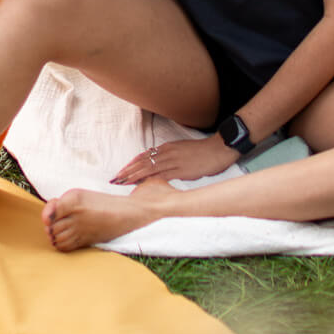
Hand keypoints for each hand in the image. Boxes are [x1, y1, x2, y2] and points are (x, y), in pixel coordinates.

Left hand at [111, 133, 235, 184]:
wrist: (218, 149)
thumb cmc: (201, 152)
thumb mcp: (181, 150)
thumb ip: (169, 157)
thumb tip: (158, 165)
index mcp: (167, 148)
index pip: (144, 156)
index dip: (131, 164)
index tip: (121, 172)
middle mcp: (167, 153)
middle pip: (142, 162)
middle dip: (127, 171)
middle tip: (115, 179)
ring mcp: (173, 161)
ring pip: (149, 169)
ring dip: (134, 176)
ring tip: (122, 182)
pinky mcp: (181, 170)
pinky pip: (162, 175)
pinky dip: (150, 180)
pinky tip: (142, 185)